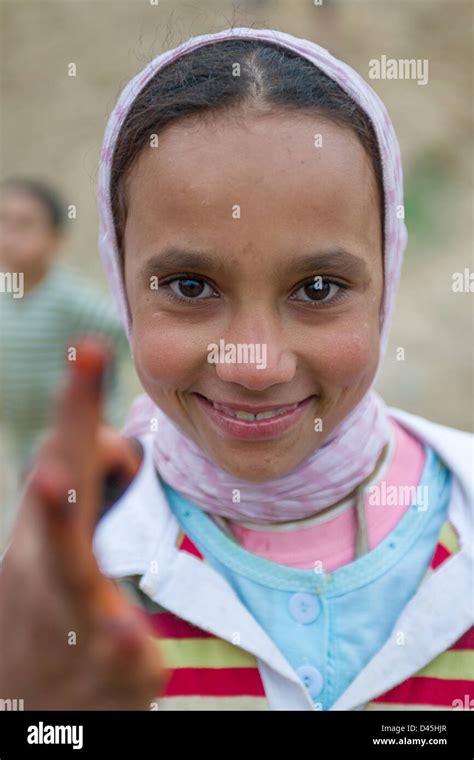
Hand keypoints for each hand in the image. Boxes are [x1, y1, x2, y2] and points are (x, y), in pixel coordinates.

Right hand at [0, 338, 165, 709]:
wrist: (24, 701)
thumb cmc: (52, 602)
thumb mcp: (61, 538)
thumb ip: (93, 482)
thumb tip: (119, 441)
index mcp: (52, 530)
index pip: (67, 457)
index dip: (77, 405)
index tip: (89, 348)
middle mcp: (51, 566)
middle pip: (60, 506)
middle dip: (62, 460)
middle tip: (68, 417)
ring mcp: (71, 617)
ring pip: (69, 576)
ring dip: (63, 539)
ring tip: (56, 487)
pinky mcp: (104, 666)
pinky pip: (115, 653)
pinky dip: (119, 645)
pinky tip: (131, 638)